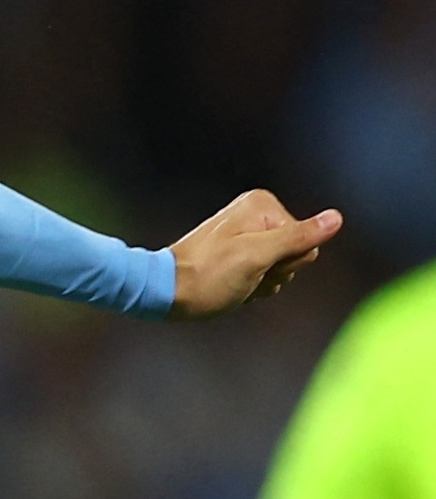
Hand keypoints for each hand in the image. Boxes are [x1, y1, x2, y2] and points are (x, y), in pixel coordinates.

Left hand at [170, 190, 342, 317]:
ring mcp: (248, 234)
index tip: (251, 267)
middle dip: (272, 273)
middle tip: (242, 277)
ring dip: (261, 283)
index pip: (306, 241)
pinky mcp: (239, 253)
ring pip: (281, 267)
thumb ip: (298, 238)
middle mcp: (257, 214)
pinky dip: (250, 286)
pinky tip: (230, 287)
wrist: (163, 292)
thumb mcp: (256, 257)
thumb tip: (335, 218)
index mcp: (263, 205)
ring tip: (233, 283)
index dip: (283, 263)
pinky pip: (263, 273)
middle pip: (296, 253)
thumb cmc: (206, 276)